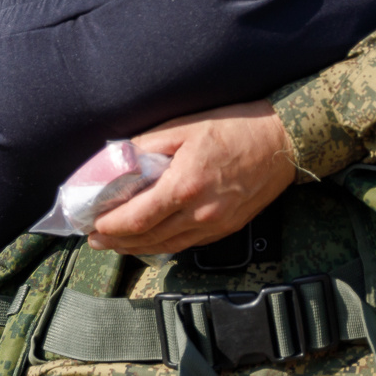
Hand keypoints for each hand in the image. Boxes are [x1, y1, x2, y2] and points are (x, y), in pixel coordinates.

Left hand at [87, 100, 296, 254]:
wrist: (284, 142)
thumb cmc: (237, 128)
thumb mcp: (186, 127)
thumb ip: (148, 145)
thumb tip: (117, 158)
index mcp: (184, 186)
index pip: (136, 218)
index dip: (110, 226)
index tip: (91, 223)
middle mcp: (199, 213)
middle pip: (147, 238)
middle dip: (116, 241)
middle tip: (95, 238)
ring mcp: (214, 225)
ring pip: (166, 246)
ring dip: (136, 248)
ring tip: (116, 244)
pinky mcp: (226, 228)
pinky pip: (187, 244)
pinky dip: (163, 245)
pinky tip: (151, 240)